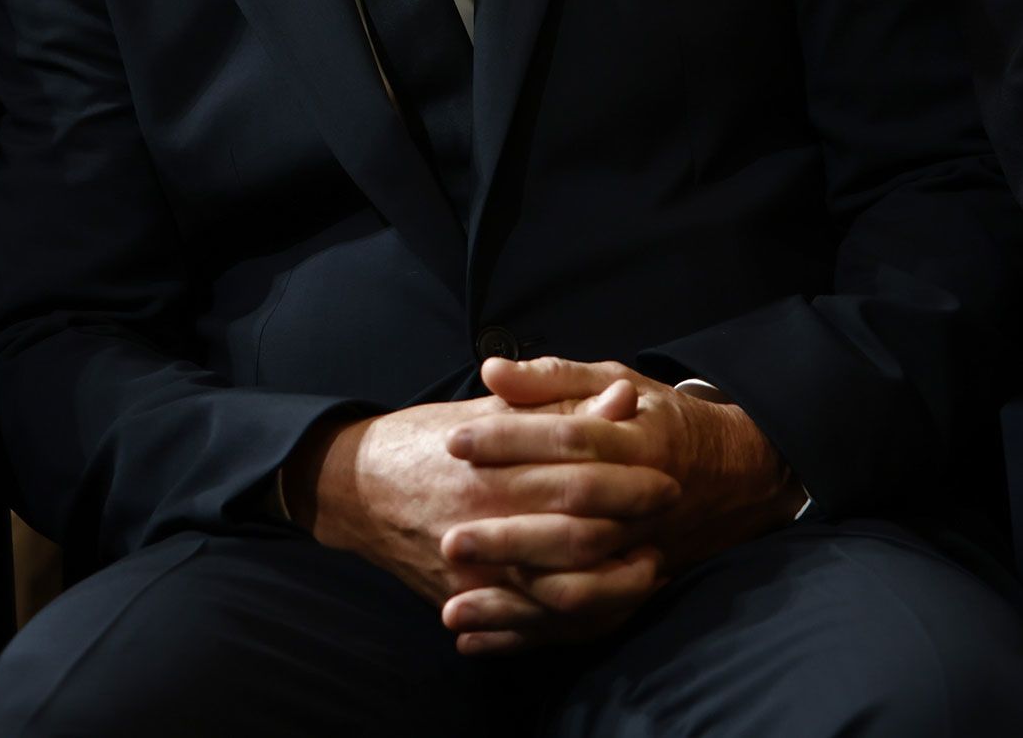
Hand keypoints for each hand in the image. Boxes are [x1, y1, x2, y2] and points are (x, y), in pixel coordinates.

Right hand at [282, 383, 674, 652]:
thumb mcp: (487, 411)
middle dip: (633, 529)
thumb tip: (621, 398)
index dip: (631, 480)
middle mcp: (481, 524)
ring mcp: (472, 572)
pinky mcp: (464, 600)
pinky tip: (607, 602)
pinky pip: (533, 625)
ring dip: (616, 583)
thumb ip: (554, 407)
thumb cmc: (424, 441)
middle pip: (578, 538)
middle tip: (667, 518)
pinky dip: (576, 618)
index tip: (667, 475)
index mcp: (488, 471)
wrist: (355, 489)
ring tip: (649, 565)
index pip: (577, 479)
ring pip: (562, 592)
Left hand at [437, 357, 805, 649]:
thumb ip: (552, 379)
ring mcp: (639, 556)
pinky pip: (582, 625)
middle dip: (509, 540)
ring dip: (514, 605)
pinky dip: (528, 637)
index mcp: (637, 445)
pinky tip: (475, 641)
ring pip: (579, 591)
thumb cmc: (656, 420)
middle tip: (448, 541)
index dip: (511, 439)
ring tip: (452, 608)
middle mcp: (641, 510)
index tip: (454, 441)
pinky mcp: (630, 589)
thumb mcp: (614, 380)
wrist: (733, 473)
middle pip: (574, 530)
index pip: (571, 441)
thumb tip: (492, 370)